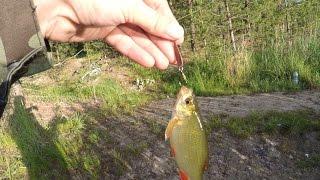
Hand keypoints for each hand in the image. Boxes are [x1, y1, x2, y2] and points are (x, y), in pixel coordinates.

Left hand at [35, 0, 183, 68]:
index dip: (169, 28)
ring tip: (162, 66)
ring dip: (151, 51)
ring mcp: (115, 18)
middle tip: (173, 61)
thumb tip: (177, 33)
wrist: (55, 8)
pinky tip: (147, 62)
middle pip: (149, 26)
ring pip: (138, 36)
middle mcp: (127, 4)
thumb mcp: (129, 7)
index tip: (179, 43)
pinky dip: (135, 52)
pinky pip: (124, 42)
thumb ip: (153, 21)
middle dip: (161, 43)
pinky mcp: (105, 31)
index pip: (159, 11)